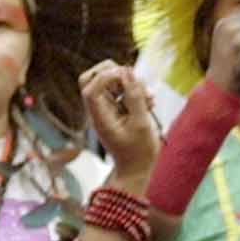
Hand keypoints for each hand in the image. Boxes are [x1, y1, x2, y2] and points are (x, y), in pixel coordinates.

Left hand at [80, 62, 157, 178]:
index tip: (128, 80)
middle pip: (94, 77)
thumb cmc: (138, 151)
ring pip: (112, 81)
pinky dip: (137, 91)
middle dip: (116, 73)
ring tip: (149, 99)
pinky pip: (124, 90)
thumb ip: (134, 97)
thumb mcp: (141, 123)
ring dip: (133, 83)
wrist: (137, 168)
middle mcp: (100, 110)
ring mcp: (108, 108)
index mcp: (99, 116)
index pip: (90, 87)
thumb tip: (128, 72)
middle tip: (133, 84)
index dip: (107, 76)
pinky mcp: (118, 108)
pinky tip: (150, 103)